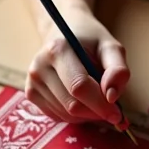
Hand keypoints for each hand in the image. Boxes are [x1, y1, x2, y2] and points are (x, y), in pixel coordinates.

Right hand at [25, 10, 129, 127]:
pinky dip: (76, 115)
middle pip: (72, 104)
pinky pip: (58, 116)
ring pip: (66, 114)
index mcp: (57, 50)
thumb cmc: (90, 41)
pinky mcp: (31, 94)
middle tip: (112, 109)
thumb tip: (111, 96)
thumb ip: (117, 70)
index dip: (100, 104)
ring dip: (87, 114)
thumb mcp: (110, 48)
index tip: (118, 114)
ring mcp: (32, 82)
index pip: (79, 87)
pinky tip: (82, 100)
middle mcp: (39, 67)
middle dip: (96, 112)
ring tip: (96, 97)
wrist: (64, 31)